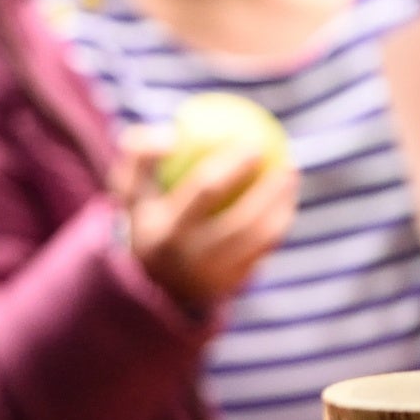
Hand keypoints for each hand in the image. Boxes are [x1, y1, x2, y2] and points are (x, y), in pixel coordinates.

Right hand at [117, 129, 297, 312]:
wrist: (148, 281)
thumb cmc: (143, 219)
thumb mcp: (128, 189)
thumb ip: (140, 154)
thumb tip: (171, 132)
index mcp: (163, 232)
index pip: (205, 191)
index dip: (233, 166)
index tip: (253, 143)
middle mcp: (189, 258)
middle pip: (243, 221)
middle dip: (271, 190)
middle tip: (286, 161)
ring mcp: (213, 277)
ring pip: (260, 240)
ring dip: (283, 207)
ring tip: (290, 176)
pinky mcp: (231, 287)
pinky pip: (264, 252)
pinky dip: (278, 225)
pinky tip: (286, 200)